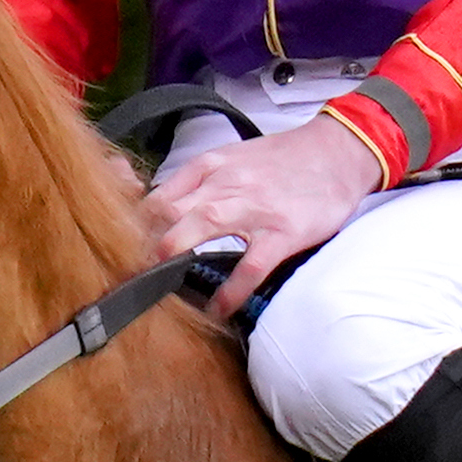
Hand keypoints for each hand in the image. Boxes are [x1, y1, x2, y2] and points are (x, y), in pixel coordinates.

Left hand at [142, 114, 386, 317]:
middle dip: (143, 244)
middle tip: (130, 276)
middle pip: (167, 211)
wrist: (338, 152)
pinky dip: (231, 291)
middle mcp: (224, 184)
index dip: (133, 227)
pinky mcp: (282, 232)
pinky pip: (250, 266)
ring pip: (200, 228)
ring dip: (174, 258)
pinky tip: (219, 309)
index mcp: (209, 166)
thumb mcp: (232, 159)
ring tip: (160, 289)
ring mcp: (254, 208)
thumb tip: (160, 212)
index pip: (156, 197)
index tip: (123, 253)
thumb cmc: (283, 161)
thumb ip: (197, 184)